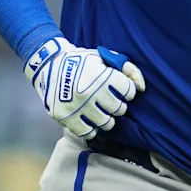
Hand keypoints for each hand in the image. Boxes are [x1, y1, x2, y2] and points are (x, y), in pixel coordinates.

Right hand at [24, 38, 144, 138]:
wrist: (48, 65)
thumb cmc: (82, 61)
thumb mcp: (104, 57)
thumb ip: (127, 68)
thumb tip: (142, 88)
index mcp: (101, 75)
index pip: (129, 91)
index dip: (127, 90)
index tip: (119, 88)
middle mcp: (90, 93)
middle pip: (119, 109)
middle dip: (118, 105)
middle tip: (109, 100)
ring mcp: (77, 107)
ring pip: (107, 124)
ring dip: (107, 118)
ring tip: (100, 110)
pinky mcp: (65, 118)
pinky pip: (88, 133)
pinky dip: (91, 128)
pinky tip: (89, 118)